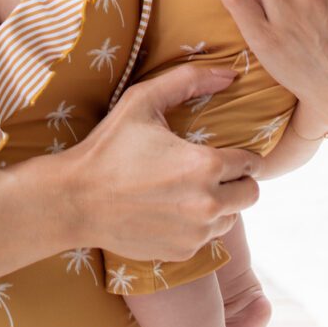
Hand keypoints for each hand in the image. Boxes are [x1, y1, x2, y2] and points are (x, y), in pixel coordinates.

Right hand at [68, 62, 260, 259]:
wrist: (75, 200)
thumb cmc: (108, 147)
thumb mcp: (142, 101)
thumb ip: (189, 81)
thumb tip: (230, 74)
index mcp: (204, 166)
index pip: (252, 164)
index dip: (242, 156)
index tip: (226, 153)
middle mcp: (207, 204)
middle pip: (251, 195)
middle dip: (238, 182)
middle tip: (211, 172)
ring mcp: (196, 233)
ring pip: (231, 219)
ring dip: (220, 205)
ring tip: (190, 191)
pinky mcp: (183, 253)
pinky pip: (206, 239)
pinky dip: (197, 226)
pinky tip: (171, 211)